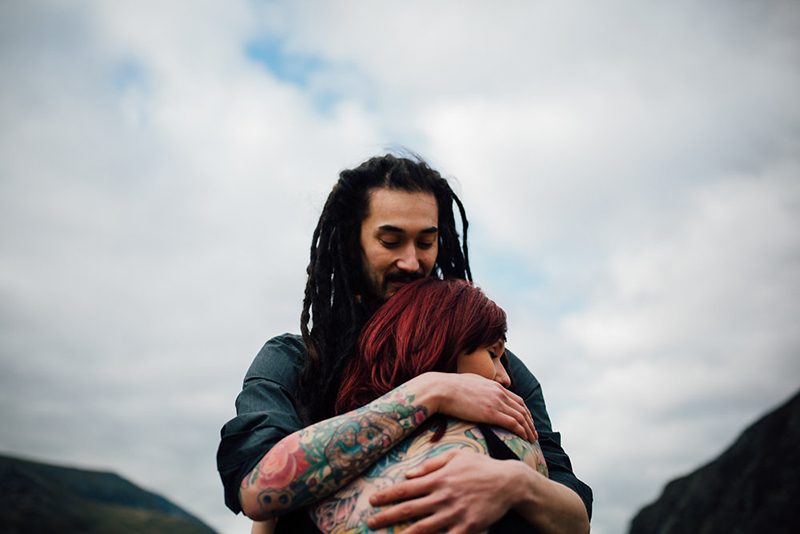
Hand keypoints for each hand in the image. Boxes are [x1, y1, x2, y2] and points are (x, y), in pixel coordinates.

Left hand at [367, 449, 525, 532]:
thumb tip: (408, 474)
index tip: (372, 501)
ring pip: (423, 528)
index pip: (406, 489)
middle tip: (370, 522)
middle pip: (409, 509)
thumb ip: (431, 465)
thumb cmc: (481, 466)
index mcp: (438, 478)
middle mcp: (443, 496)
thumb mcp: (456, 456)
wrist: (509, 483)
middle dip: (387, 516)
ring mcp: (454, 513)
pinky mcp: (467, 527)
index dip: (387, 495)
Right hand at [413, 372, 536, 441]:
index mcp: (494, 386)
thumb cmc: (448, 387)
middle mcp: (498, 393)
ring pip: (521, 417)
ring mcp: (496, 403)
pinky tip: (525, 438)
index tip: (527, 421)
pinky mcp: (491, 413)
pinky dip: (522, 431)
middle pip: (522, 409)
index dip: (524, 411)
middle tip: (533, 432)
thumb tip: (477, 391)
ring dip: (529, 429)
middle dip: (530, 422)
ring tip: (532, 439)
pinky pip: (513, 423)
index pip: (516, 400)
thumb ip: (478, 387)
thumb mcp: (468, 382)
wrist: (441, 389)